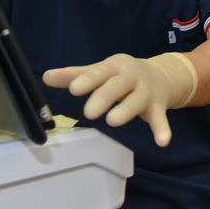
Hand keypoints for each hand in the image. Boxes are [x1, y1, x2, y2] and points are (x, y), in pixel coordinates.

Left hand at [43, 52, 196, 146]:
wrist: (163, 74)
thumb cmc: (123, 75)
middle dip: (104, 97)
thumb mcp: (101, 70)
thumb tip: (46, 77)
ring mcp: (146, 92)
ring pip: (136, 101)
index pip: (100, 72)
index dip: (87, 80)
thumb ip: (75, 75)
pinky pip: (160, 118)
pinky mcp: (158, 107)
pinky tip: (162, 142)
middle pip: (118, 85)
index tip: (73, 89)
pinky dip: (163, 130)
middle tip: (89, 112)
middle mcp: (132, 76)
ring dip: (126, 110)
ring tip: (113, 121)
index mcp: (115, 66)